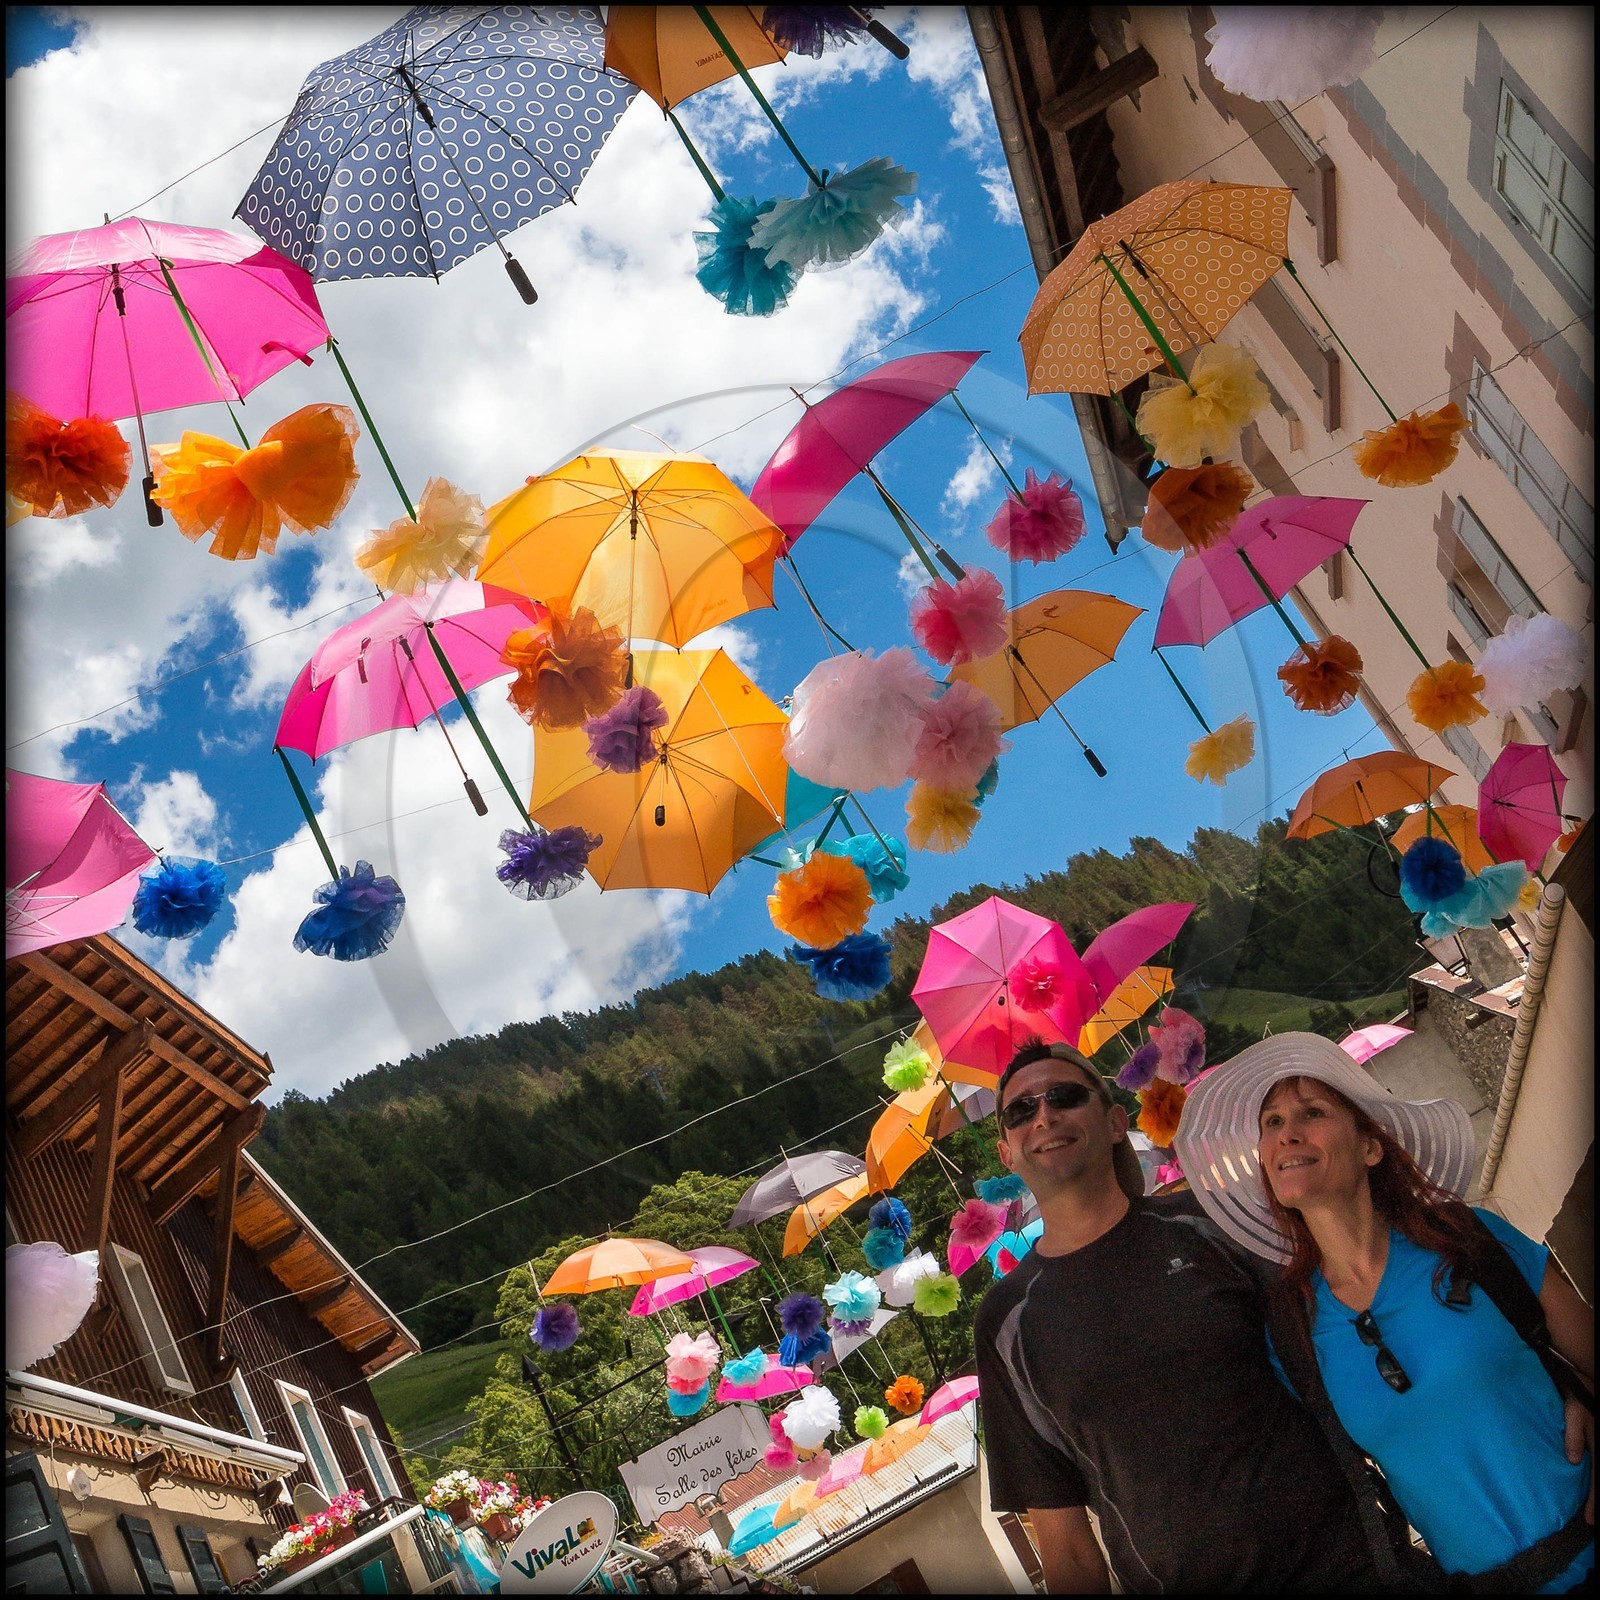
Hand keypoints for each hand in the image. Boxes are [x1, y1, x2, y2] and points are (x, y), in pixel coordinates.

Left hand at [1563, 1394, 1593, 1524]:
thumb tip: (1573, 1460)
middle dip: (1596, 1502)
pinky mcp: (1595, 1444)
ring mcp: (1598, 1447)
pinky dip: (1593, 1480)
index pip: (1597, 1480)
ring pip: (1598, 1474)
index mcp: (1598, 1447)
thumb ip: (1574, 1435)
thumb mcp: (1575, 1411)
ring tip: (1592, 1512)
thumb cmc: (1577, 1397)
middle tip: (1590, 1522)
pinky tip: (1590, 1489)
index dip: (1594, 1500)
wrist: (1584, 1383)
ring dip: (1595, 1492)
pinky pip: (1595, 1466)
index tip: (1589, 1519)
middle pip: (1599, 1481)